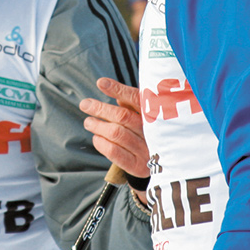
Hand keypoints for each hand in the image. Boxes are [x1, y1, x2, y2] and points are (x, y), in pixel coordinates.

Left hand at [80, 77, 148, 202]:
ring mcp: (146, 149)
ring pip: (116, 134)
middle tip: (85, 105)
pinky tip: (96, 137)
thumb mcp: (145, 116)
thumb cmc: (149, 133)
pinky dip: (101, 143)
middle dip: (100, 109)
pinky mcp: (138, 166)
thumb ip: (131, 103)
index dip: (118, 90)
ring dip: (98, 126)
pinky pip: (114, 152)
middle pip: (122, 116)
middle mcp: (153, 132)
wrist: (164, 164)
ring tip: (88, 122)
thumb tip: (110, 89)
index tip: (100, 83)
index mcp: (156, 115)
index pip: (136, 99)